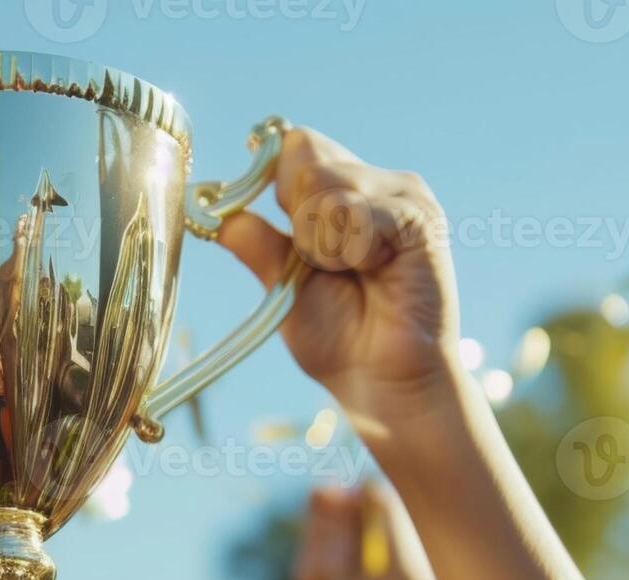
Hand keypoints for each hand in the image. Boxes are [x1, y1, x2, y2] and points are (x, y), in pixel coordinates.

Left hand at [218, 129, 459, 435]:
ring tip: (349, 272)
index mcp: (340, 192)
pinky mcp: (419, 216)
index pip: (292, 146)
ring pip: (323, 180)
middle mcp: (372, 183)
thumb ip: (253, 241)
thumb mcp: (280, 283)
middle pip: (303, 151)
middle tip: (321, 263)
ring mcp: (400, 195)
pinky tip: (373, 271)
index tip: (285, 237)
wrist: (383, 384)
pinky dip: (348, 250)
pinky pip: (355, 212)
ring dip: (318, 239)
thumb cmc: (339, 338)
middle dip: (293, 214)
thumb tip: (209, 203)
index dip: (271, 184)